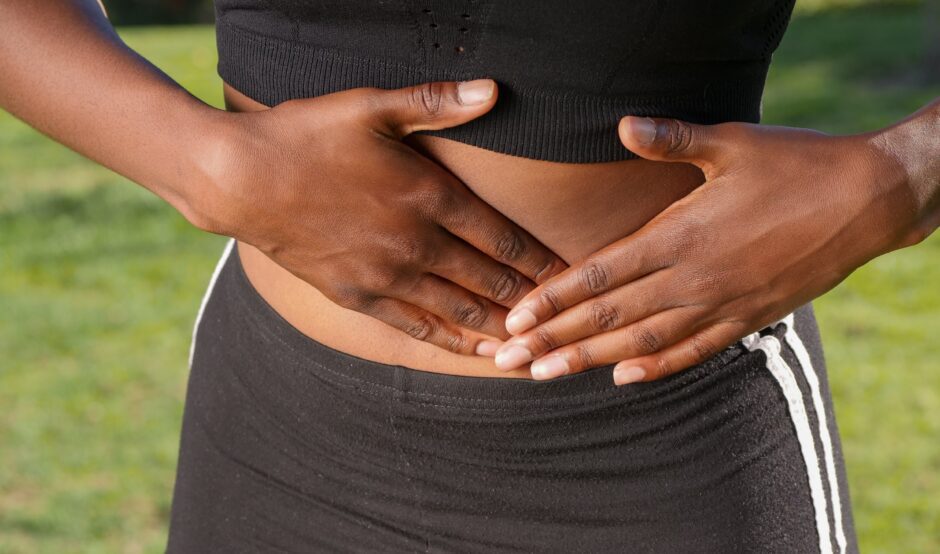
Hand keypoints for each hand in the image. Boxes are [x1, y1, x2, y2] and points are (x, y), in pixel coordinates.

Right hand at [190, 79, 566, 354]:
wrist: (241, 179)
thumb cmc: (307, 135)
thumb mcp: (372, 106)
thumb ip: (437, 102)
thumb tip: (494, 89)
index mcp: (428, 193)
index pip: (502, 236)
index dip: (540, 259)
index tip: (569, 275)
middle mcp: (416, 241)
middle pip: (490, 278)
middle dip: (530, 299)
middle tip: (563, 317)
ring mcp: (387, 273)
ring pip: (460, 309)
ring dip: (500, 327)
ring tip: (532, 344)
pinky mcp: (358, 294)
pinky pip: (417, 326)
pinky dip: (452, 341)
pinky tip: (476, 352)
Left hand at [493, 115, 924, 382]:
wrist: (869, 200)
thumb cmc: (797, 164)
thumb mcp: (733, 142)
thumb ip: (672, 140)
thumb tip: (624, 125)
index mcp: (681, 232)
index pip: (600, 273)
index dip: (553, 299)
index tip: (514, 320)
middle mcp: (694, 276)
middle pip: (609, 314)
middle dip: (553, 339)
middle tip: (506, 361)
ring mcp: (722, 303)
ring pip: (643, 339)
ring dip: (590, 359)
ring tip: (545, 376)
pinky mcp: (749, 317)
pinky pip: (695, 350)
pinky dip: (658, 366)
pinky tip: (624, 377)